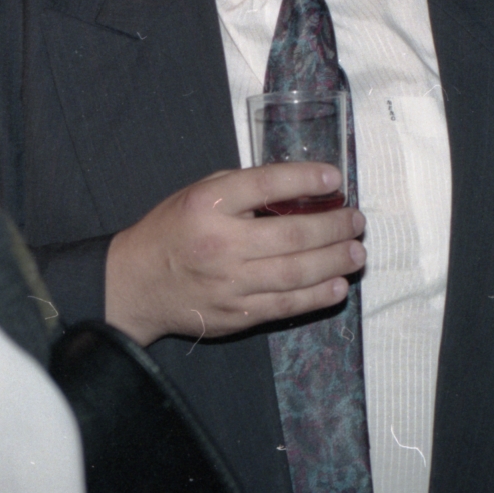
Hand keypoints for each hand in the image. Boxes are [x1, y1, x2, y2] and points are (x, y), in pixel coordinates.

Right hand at [104, 162, 365, 345]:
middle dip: (334, 227)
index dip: (306, 179)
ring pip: (296, 273)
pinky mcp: (236, 315)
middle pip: (293, 234)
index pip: (266, 185)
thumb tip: (299, 186)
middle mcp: (221, 243)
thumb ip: (243, 187)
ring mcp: (229, 283)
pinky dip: (317, 296)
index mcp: (208, 204)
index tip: (335, 177)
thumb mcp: (198, 193)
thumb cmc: (173, 230)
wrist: (136, 284)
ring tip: (356, 252)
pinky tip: (337, 285)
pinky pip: (286, 305)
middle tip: (357, 221)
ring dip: (335, 262)